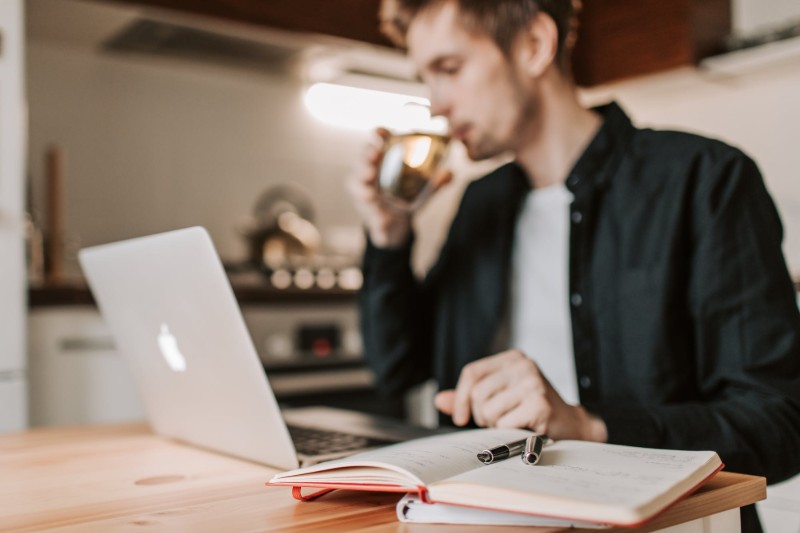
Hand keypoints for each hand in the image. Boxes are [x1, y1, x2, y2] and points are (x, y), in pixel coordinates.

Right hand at [346, 128, 451, 248]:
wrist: (397, 224)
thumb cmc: (405, 197)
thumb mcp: (423, 188)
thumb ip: (435, 181)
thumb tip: (450, 173)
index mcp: (383, 160)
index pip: (377, 141)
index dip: (378, 134)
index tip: (382, 132)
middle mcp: (369, 170)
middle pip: (363, 157)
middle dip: (367, 154)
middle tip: (374, 154)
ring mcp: (364, 188)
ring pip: (357, 180)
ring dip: (363, 177)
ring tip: (369, 176)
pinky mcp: (365, 207)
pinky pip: (364, 205)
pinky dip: (370, 206)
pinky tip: (374, 205)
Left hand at [434, 349, 607, 441]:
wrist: (571, 425)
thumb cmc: (532, 410)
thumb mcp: (500, 396)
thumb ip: (469, 397)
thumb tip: (439, 400)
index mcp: (512, 358)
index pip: (472, 373)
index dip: (460, 397)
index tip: (461, 418)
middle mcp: (523, 366)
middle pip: (477, 393)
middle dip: (482, 415)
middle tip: (499, 420)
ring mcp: (532, 383)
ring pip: (488, 411)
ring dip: (496, 425)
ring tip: (514, 422)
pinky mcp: (539, 404)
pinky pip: (503, 424)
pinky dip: (509, 432)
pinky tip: (524, 427)